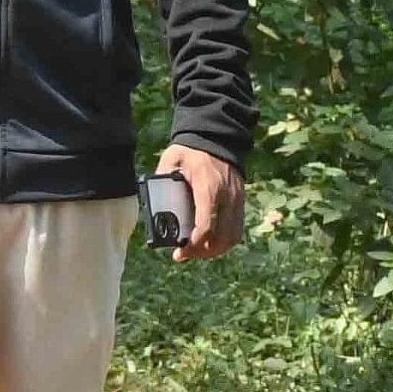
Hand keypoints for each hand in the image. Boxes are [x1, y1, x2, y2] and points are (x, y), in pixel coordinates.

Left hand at [159, 141, 246, 260]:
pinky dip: (225, 241)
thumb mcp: (171, 159)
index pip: (207, 225)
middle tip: (184, 254)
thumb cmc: (191, 150)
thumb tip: (152, 204)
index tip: (181, 251)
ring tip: (196, 251)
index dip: (196, 244)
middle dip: (203, 252)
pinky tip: (210, 243)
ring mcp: (237, 200)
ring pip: (232, 236)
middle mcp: (227, 196)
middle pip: (222, 237)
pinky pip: (237, 228)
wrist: (217, 137)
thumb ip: (161, 179)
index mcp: (208, 187)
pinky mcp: (240, 201)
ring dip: (215, 249)